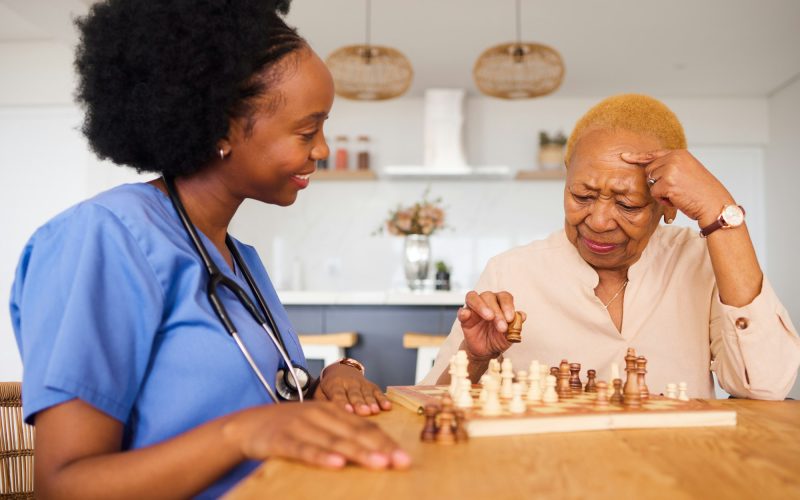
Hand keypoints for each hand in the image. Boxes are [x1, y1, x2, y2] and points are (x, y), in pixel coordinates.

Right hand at [225, 402, 409, 469]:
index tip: (404, 457)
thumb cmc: (290, 428)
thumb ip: (342, 433)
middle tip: (400, 462)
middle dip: (380, 448)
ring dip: (358, 453)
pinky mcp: (282, 440)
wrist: (248, 424)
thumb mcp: (319, 424)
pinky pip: (304, 450)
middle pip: (355, 433)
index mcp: (332, 410)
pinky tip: (337, 464)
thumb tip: (377, 451)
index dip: (386, 441)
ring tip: (379, 463)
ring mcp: (301, 426)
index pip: (365, 426)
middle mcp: (319, 414)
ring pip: (334, 441)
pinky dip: (321, 457)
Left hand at [315, 364, 390, 415]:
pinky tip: (387, 407)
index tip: (348, 410)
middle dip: (359, 403)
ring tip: (374, 411)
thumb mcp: (321, 392)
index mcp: (334, 385)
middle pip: (354, 394)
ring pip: (366, 393)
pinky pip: (378, 392)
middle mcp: (349, 383)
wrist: (341, 369)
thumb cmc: (329, 387)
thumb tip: (323, 413)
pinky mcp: (371, 385)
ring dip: (371, 402)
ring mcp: (361, 384)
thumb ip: (321, 402)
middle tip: (363, 412)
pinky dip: (383, 399)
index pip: (338, 394)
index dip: (343, 403)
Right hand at [458, 291, 523, 360]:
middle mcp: (487, 301)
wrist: (486, 351)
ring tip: (489, 317)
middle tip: (501, 326)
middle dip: (497, 311)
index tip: (510, 319)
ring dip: (481, 306)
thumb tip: (523, 315)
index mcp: (500, 302)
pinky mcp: (464, 318)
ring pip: (474, 297)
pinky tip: (466, 315)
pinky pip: (462, 311)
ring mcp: (474, 308)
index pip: (504, 296)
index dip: (508, 305)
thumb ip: (516, 325)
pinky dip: (463, 312)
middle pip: (489, 296)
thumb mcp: (510, 335)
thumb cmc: (499, 338)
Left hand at [620, 150, 735, 226]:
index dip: (637, 157)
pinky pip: (654, 193)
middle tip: (676, 189)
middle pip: (649, 171)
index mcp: (679, 153)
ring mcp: (670, 170)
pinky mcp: (667, 183)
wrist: (714, 203)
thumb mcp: (688, 171)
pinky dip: (663, 200)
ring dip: (660, 192)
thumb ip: (671, 166)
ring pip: (651, 182)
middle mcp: (674, 158)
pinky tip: (677, 199)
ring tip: (678, 193)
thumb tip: (651, 171)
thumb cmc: (702, 191)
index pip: (653, 154)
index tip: (624, 157)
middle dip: (657, 183)